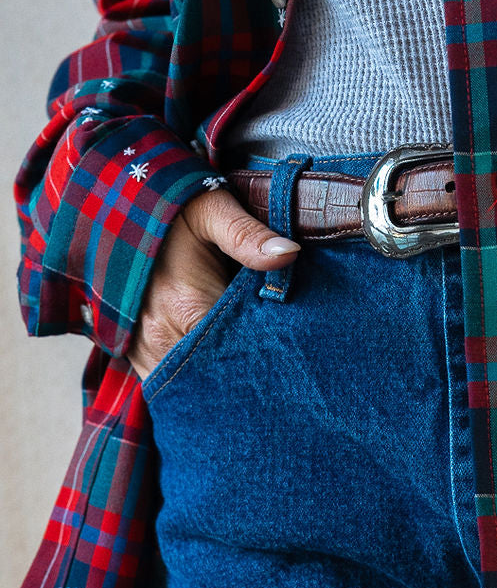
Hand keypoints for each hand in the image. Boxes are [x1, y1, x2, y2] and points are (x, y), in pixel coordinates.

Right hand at [126, 185, 300, 380]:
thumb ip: (248, 234)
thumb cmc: (170, 205)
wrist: (115, 201)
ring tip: (244, 373)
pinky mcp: (130, 350)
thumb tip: (290, 252)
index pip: (236, 353)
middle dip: (241, 375)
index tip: (288, 355)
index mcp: (184, 306)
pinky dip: (189, 379)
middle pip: (212, 376)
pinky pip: (163, 381)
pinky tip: (213, 370)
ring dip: (213, 380)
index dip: (264, 356)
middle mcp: (157, 335)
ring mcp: (139, 347)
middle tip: (274, 371)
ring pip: (186, 386)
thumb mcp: (211, 208)